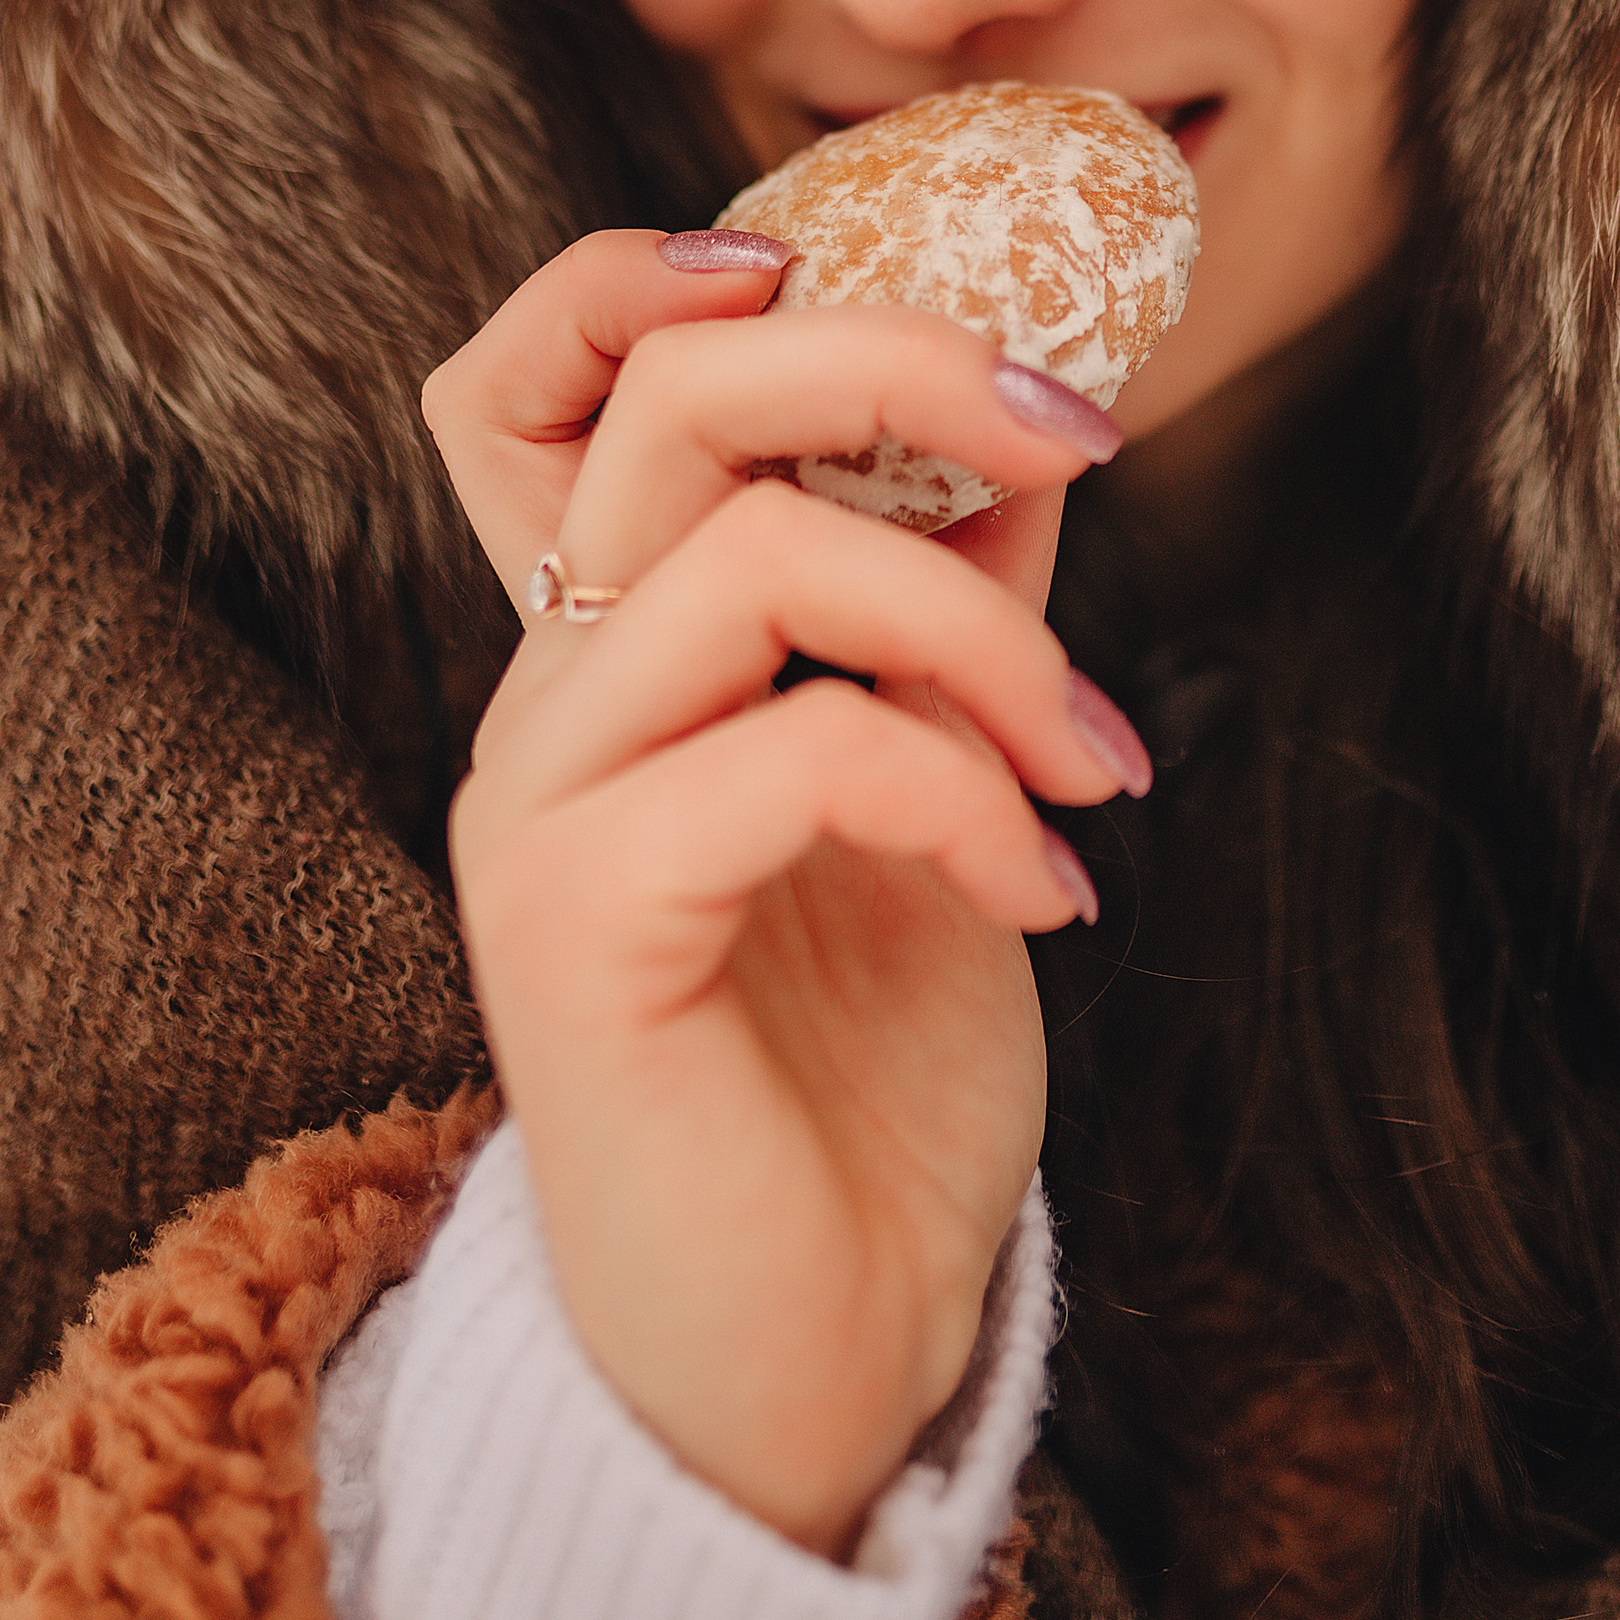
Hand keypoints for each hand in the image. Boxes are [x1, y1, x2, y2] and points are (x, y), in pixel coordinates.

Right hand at [423, 231, 1146, 1555]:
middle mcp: (543, 697)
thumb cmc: (872, 1067)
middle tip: (1082, 437)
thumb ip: (952, 601)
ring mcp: (538, 804)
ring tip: (1098, 765)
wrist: (827, 1349)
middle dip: (901, 365)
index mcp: (608, 647)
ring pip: (756, 554)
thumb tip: (1038, 425)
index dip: (637, 278)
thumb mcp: (946, 778)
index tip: (817, 270)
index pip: (521, 386)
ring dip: (987, 631)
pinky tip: (1045, 893)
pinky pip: (801, 750)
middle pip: (666, 399)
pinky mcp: (574, 924)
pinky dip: (964, 790)